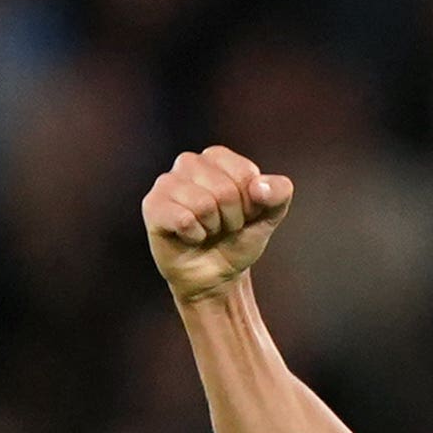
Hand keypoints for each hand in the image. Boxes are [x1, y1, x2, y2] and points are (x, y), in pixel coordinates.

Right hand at [143, 144, 295, 302]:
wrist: (216, 275)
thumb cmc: (238, 238)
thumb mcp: (269, 216)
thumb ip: (279, 194)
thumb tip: (259, 187)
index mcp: (218, 157)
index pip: (246, 174)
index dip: (251, 204)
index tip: (243, 214)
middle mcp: (189, 162)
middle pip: (226, 191)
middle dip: (233, 218)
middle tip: (223, 226)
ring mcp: (167, 182)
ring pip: (204, 204)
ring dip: (213, 228)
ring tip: (206, 230)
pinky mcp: (153, 205)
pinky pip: (185, 219)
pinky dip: (194, 236)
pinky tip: (189, 236)